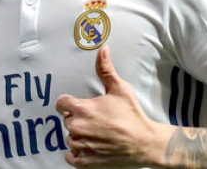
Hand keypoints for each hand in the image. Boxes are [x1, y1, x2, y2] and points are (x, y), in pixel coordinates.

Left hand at [55, 45, 172, 167]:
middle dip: (77, 118)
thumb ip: (106, 69)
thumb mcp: (120, 89)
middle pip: (67, 120)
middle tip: (95, 119)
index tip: (79, 104)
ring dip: (78, 136)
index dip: (69, 102)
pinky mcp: (85, 161)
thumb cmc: (132, 116)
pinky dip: (77, 153)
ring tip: (95, 133)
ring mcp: (81, 146)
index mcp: (82, 109)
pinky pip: (71, 157)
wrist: (144, 143)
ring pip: (69, 138)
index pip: (61, 103)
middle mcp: (77, 128)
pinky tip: (90, 147)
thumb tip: (102, 49)